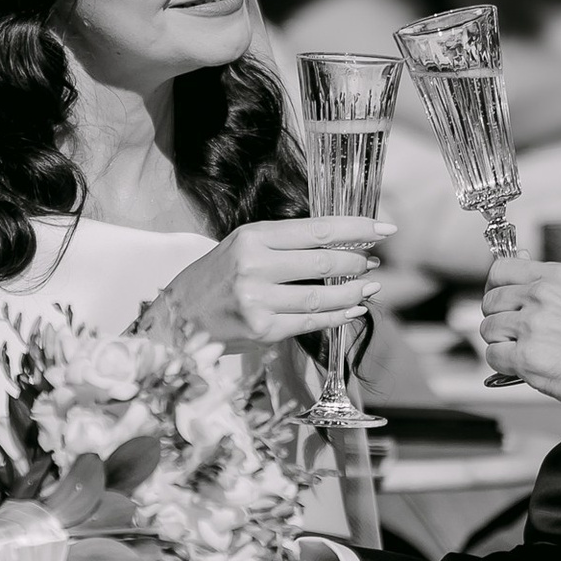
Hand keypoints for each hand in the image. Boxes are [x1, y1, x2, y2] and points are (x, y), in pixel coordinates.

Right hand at [150, 214, 392, 352]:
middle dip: (357, 261)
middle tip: (373, 261)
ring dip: (353, 292)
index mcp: (252, 237)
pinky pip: (311, 323)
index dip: (356, 229)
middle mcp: (255, 266)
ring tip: (369, 286)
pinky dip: (338, 317)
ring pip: (322, 297)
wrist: (177, 317)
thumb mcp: (242, 246)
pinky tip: (353, 310)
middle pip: (324, 263)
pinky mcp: (262, 331)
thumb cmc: (215, 278)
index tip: (383, 229)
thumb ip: (284, 244)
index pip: (317, 230)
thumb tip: (338, 244)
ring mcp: (258, 301)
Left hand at [480, 255, 560, 415]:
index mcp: (558, 277)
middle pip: (490, 302)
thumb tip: (524, 283)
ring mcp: (533, 325)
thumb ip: (553, 288)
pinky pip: (494, 357)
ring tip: (530, 355)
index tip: (501, 303)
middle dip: (499, 322)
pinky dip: (506, 367)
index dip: (496, 290)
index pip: (501, 271)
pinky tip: (529, 369)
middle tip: (517, 338)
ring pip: (489, 330)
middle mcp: (542, 295)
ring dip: (503, 346)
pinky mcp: (528, 357)